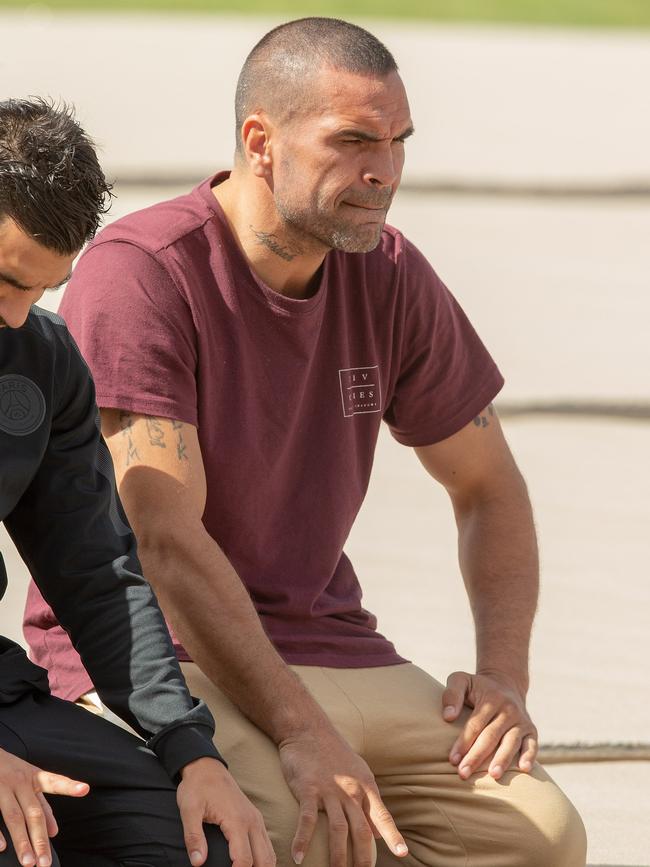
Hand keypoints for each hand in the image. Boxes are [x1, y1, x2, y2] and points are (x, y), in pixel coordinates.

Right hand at [0, 747, 88, 866]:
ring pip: (14, 817)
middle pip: (34, 812)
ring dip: (22, 841)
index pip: (54, 782)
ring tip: (29, 862)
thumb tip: (55, 832)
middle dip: (40, 839)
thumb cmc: (9, 771)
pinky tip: (2, 847)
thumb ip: (42, 804)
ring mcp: (2, 787)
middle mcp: (20, 782)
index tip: (85, 789)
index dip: (69, 786)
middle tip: (45, 863)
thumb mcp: (29, 781)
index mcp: (34, 777)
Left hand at [177, 757, 274, 866]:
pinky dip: (263, 859)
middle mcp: (252, 821)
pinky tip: (253, 866)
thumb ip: (193, 837)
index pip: (244, 860)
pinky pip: (266, 844)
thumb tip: (198, 862)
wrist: (206, 766)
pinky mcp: (255, 818)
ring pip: (269, 854)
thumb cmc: (197, 787)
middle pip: (264, 860)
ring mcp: (256, 819)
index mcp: (237, 820)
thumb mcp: (189, 810)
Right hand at [279, 728, 407, 866]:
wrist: (308, 728)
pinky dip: (302, 840)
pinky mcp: (308, 789)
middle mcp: (350, 790)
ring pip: (337, 830)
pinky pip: (306, 820)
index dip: (393, 836)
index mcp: (365, 786)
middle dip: (362, 859)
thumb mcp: (358, 772)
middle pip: (361, 830)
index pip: (382, 816)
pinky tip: (298, 857)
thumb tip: (380, 834)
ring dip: (338, 857)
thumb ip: (369, 802)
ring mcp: (329, 790)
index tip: (402, 854)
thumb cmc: (333, 752)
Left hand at [442, 670, 537, 780]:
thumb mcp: (462, 681)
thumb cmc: (477, 687)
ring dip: (503, 759)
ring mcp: (521, 719)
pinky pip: (532, 744)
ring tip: (493, 775)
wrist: (506, 684)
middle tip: (463, 774)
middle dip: (476, 756)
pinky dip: (530, 756)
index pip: (475, 724)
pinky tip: (523, 769)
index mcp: (490, 698)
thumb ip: (451, 694)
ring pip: (511, 741)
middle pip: (491, 736)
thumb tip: (448, 716)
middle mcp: (507, 709)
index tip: (453, 760)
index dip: (463, 742)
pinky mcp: (531, 729)